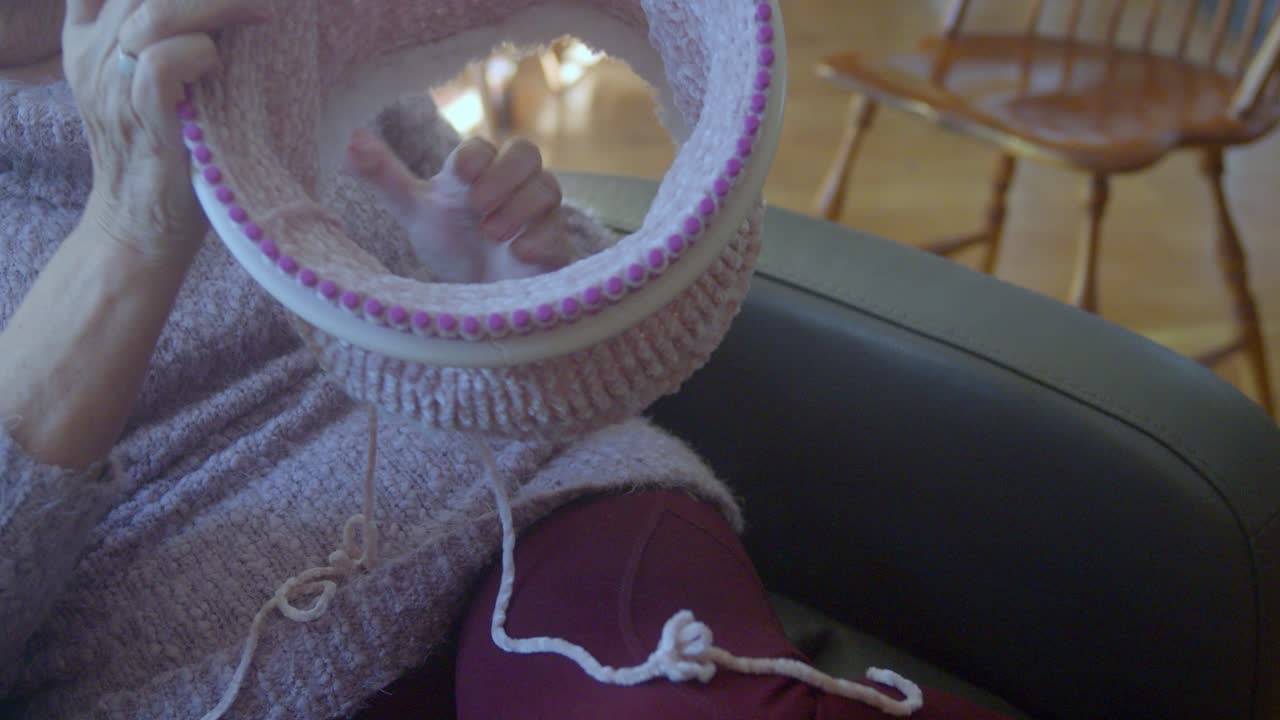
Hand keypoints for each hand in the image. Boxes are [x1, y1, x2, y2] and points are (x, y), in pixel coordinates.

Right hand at [61, 0, 269, 261]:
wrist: (140, 225)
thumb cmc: (164, 152)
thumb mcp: (147, 84)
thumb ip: (160, 37)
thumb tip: (224, 9)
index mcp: (87, 37)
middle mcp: (91, 52)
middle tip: (254, 1)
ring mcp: (110, 83)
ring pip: (156, 11)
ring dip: (218, 7)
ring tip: (259, 14)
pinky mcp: (141, 115)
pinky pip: (166, 59)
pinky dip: (204, 52)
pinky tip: (223, 67)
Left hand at [346, 130, 571, 282]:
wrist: (480, 294)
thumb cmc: (451, 244)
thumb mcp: (415, 211)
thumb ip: (385, 177)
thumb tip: (350, 141)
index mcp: (479, 172)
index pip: (484, 146)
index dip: (476, 156)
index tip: (459, 174)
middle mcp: (514, 186)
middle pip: (527, 153)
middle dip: (504, 176)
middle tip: (479, 204)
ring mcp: (539, 215)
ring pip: (548, 189)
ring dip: (519, 207)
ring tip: (492, 234)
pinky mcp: (555, 247)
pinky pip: (559, 233)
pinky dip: (540, 239)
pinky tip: (518, 254)